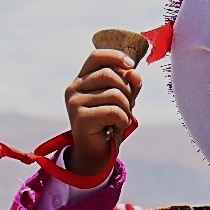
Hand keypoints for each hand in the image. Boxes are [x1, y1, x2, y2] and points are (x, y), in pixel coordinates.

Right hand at [65, 49, 142, 177]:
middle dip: (127, 92)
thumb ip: (130, 84)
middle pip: (111, 75)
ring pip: (115, 94)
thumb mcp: (123, 100)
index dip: (115, 56)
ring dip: (126, 109)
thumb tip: (134, 72)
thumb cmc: (109, 123)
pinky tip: (114, 128)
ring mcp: (75, 103)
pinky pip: (114, 111)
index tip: (131, 64)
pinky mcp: (80, 117)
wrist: (96, 153)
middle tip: (125, 108)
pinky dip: (122, 120)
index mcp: (82, 80)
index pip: (96, 56)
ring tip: (118, 120)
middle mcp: (74, 88)